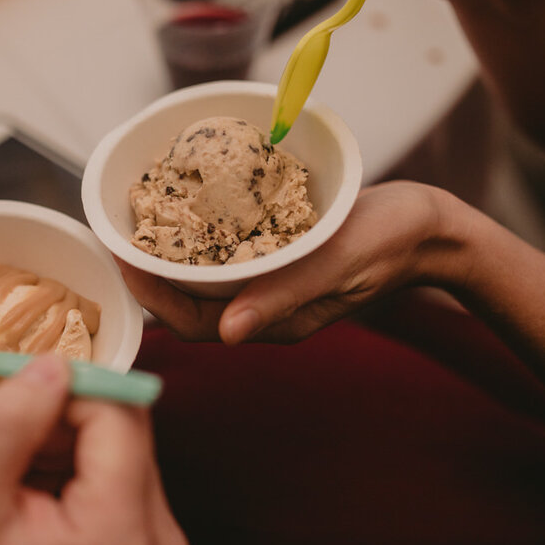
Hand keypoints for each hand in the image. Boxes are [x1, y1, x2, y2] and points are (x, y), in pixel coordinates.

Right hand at [0, 354, 193, 544]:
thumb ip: (6, 428)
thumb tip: (53, 365)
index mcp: (122, 537)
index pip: (116, 413)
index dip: (62, 394)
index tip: (13, 403)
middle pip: (126, 430)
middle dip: (64, 423)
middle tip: (9, 453)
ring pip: (123, 448)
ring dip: (69, 446)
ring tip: (20, 483)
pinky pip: (122, 478)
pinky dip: (79, 472)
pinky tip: (40, 498)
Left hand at [120, 181, 467, 343]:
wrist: (428, 228)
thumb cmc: (391, 242)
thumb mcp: (339, 262)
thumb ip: (285, 294)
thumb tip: (228, 332)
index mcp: (275, 320)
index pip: (193, 321)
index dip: (150, 294)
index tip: (119, 255)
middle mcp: (265, 308)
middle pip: (188, 304)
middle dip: (147, 275)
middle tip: (116, 232)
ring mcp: (270, 285)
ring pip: (203, 282)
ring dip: (168, 257)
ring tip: (138, 221)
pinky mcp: (278, 262)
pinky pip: (226, 258)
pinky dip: (199, 240)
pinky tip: (185, 212)